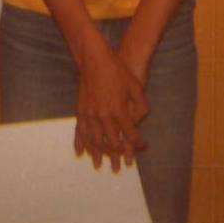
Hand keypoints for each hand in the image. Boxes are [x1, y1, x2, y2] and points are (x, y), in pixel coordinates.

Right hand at [74, 35, 148, 172]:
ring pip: (94, 141)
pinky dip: (81, 143)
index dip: (138, 144)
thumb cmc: (117, 70)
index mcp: (119, 110)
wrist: (94, 58)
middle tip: (121, 164)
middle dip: (118, 155)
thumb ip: (141, 105)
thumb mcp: (135, 85)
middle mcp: (104, 115)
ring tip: (100, 164)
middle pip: (111, 143)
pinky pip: (81, 131)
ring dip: (98, 154)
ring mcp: (90, 113)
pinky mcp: (81, 109)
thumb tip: (141, 120)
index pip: (131, 135)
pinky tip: (81, 152)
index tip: (142, 146)